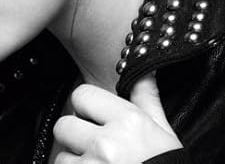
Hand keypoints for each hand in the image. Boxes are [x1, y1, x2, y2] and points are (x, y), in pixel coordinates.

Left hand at [52, 73, 182, 162]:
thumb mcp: (163, 133)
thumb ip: (147, 99)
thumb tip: (143, 70)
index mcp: (128, 122)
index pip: (81, 95)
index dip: (86, 108)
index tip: (95, 120)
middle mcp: (107, 144)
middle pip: (64, 125)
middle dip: (75, 138)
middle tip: (95, 150)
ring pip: (60, 157)